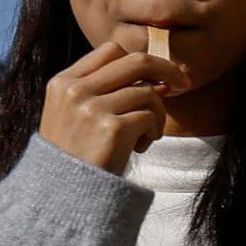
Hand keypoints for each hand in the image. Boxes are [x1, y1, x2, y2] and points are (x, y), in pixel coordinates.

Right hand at [35, 37, 185, 173]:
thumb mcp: (79, 117)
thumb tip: (160, 80)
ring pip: (148, 92)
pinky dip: (153, 132)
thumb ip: (110, 93)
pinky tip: (139, 148)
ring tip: (146, 135)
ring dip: (157, 114)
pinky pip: (149, 117)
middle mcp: (75, 90)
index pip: (110, 50)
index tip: (157, 76)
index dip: (139, 61)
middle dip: (166, 69)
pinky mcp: (111, 128)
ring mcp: (91, 108)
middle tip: (183, 83)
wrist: (62, 194)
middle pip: (135, 61)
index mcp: (63, 82)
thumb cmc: (76, 156)